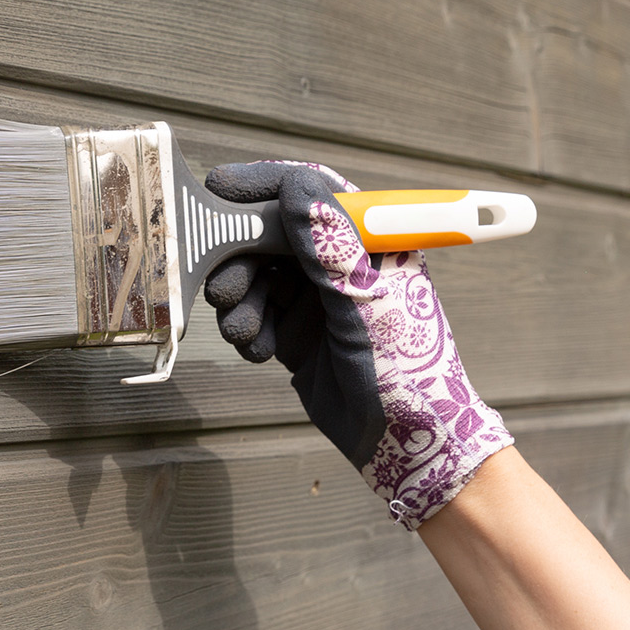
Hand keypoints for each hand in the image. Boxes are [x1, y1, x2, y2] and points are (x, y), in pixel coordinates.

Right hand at [203, 161, 510, 528]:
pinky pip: (256, 316)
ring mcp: (317, 299)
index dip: (264, 186)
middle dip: (239, 258)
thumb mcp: (366, 299)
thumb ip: (328, 243)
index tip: (220, 188)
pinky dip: (248, 329)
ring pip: (256, 278)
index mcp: (367, 241)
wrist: (409, 442)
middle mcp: (340, 263)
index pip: (310, 192)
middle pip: (271, 236)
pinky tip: (259, 350)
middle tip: (223, 287)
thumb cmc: (408, 369)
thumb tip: (296, 187)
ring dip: (240, 302)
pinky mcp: (299, 334)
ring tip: (245, 332)